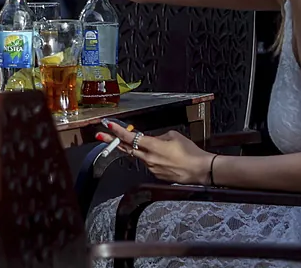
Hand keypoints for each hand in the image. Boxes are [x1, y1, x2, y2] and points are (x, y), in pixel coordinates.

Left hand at [98, 122, 212, 185]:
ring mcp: (151, 168)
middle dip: (111, 141)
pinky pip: (148, 163)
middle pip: (125, 148)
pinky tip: (162, 156)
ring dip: (134, 149)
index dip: (117, 130)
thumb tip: (150, 139)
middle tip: (100, 135)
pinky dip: (149, 157)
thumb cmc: (190, 151)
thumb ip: (158, 136)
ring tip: (140, 143)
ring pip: (137, 156)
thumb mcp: (173, 136)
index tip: (107, 124)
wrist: (201, 170)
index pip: (129, 137)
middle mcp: (148, 158)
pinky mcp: (156, 175)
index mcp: (152, 146)